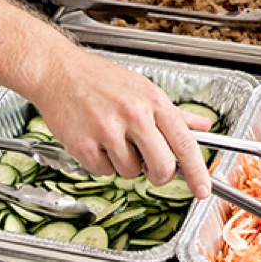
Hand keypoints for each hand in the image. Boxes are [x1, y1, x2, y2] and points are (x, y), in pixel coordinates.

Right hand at [28, 49, 212, 197]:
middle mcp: (134, 115)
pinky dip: (101, 162)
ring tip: (112, 138)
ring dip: (124, 164)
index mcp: (153, 101)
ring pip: (130, 173)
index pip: (185, 143)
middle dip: (158, 174)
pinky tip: (95, 140)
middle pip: (162, 167)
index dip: (197, 172)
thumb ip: (175, 113)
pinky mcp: (84, 145)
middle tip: (149, 165)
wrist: (58, 71)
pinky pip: (103, 171)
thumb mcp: (143, 88)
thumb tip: (202, 126)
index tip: (202, 189)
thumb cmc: (99, 79)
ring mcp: (108, 131)